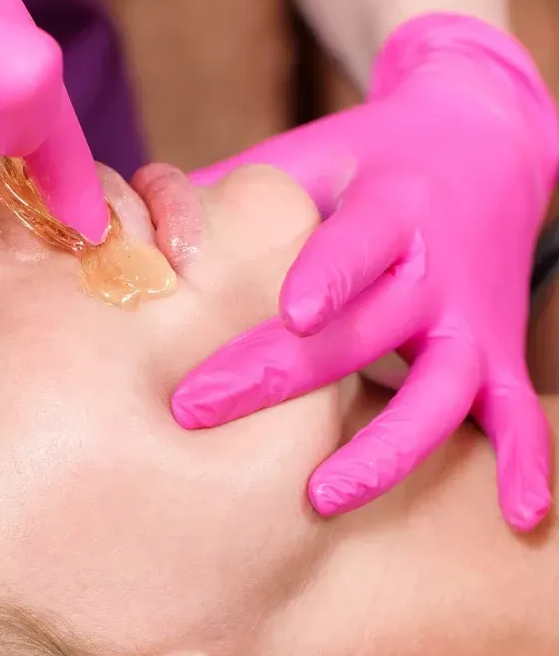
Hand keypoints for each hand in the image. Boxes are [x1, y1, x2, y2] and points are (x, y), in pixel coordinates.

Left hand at [173, 14, 558, 529]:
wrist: (486, 138)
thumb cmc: (369, 156)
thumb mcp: (309, 154)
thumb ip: (231, 191)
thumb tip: (135, 232)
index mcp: (393, 204)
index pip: (358, 242)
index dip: (329, 275)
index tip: (290, 313)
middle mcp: (436, 265)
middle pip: (370, 331)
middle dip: (287, 376)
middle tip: (196, 411)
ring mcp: (472, 315)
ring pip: (442, 392)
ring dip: (389, 449)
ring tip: (321, 498)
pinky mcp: (499, 349)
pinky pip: (520, 412)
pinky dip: (527, 462)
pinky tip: (517, 518)